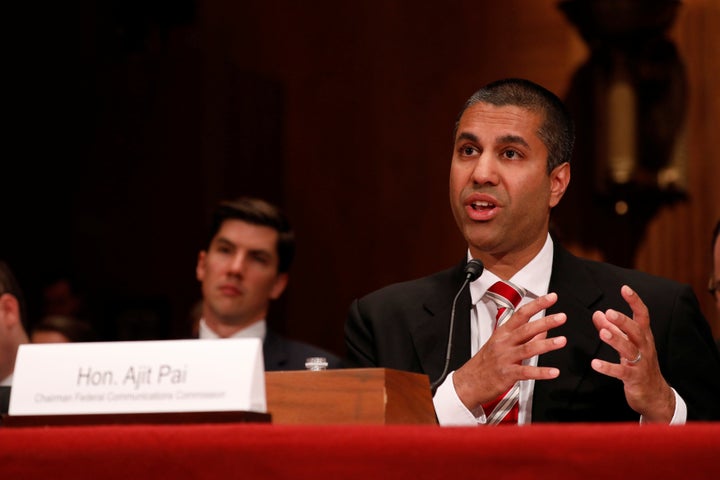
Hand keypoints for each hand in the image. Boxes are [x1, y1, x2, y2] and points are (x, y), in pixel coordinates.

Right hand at [453, 292, 566, 412]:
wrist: (469, 382)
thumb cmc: (485, 362)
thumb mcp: (502, 344)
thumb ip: (524, 337)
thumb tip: (543, 330)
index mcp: (503, 333)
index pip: (521, 314)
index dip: (537, 305)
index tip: (551, 298)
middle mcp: (504, 343)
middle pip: (526, 329)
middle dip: (545, 322)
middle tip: (561, 317)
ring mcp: (505, 358)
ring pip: (528, 348)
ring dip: (546, 344)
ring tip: (561, 341)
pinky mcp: (507, 374)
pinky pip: (526, 372)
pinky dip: (541, 372)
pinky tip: (553, 372)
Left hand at [590, 285, 674, 422]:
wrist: (655, 395)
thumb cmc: (639, 364)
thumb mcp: (627, 345)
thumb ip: (612, 329)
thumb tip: (597, 313)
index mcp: (644, 337)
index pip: (642, 315)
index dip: (635, 301)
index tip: (625, 288)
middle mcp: (645, 347)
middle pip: (636, 331)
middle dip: (623, 321)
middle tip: (609, 312)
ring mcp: (641, 363)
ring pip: (629, 350)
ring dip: (616, 340)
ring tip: (602, 332)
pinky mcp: (634, 378)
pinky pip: (621, 372)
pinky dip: (608, 367)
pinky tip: (595, 363)